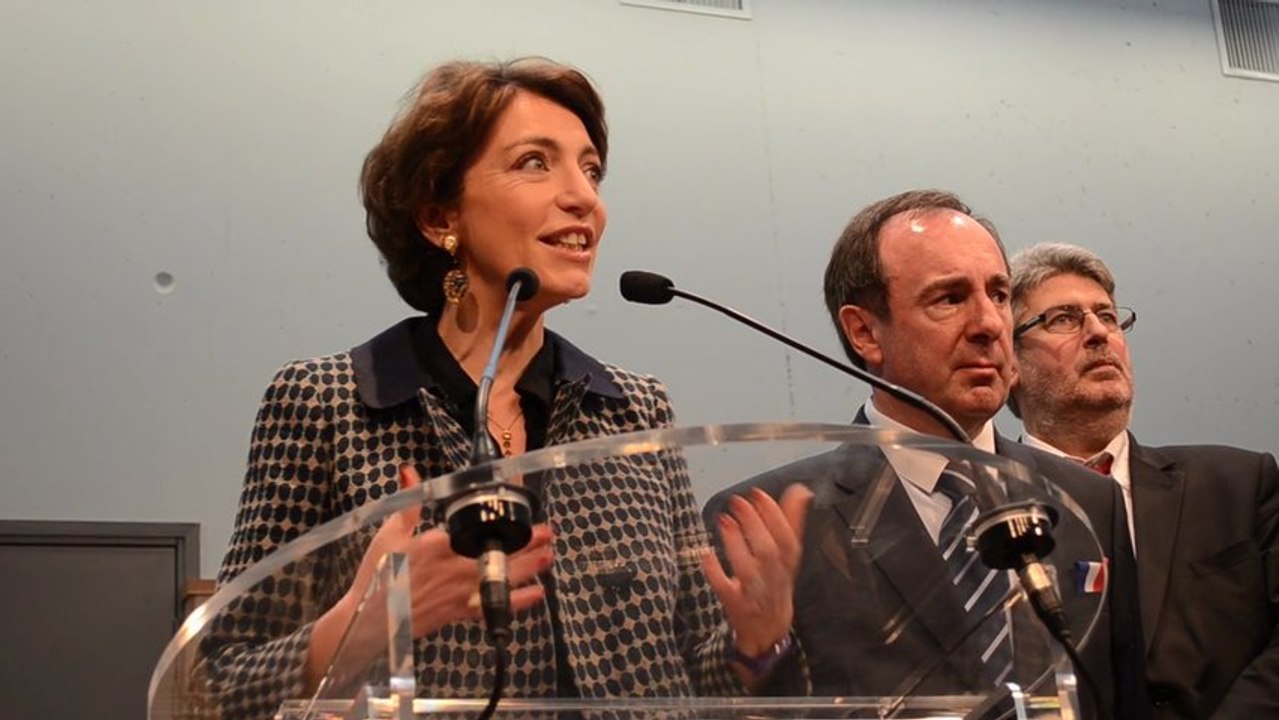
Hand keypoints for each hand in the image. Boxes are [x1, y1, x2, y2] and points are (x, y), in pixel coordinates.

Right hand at [307, 465, 551, 686]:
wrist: (367, 621)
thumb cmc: (377, 575)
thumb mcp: (389, 534)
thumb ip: (408, 503)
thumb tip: (409, 471)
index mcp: (438, 545)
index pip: (477, 528)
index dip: (501, 521)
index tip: (521, 510)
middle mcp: (454, 569)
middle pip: (497, 554)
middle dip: (526, 545)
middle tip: (549, 534)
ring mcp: (459, 592)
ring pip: (501, 580)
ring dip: (528, 570)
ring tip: (548, 558)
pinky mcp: (459, 613)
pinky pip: (493, 607)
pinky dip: (516, 603)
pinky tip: (535, 595)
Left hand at [702, 484, 812, 657]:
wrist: (768, 630)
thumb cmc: (777, 584)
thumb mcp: (789, 556)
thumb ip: (792, 522)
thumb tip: (801, 490)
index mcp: (788, 564)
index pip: (787, 538)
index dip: (774, 515)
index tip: (757, 494)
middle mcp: (773, 578)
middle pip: (768, 551)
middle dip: (753, 523)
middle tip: (737, 501)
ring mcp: (753, 593)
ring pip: (746, 569)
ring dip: (735, 543)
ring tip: (724, 519)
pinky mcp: (734, 603)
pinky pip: (724, 588)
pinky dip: (714, 570)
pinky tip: (705, 551)